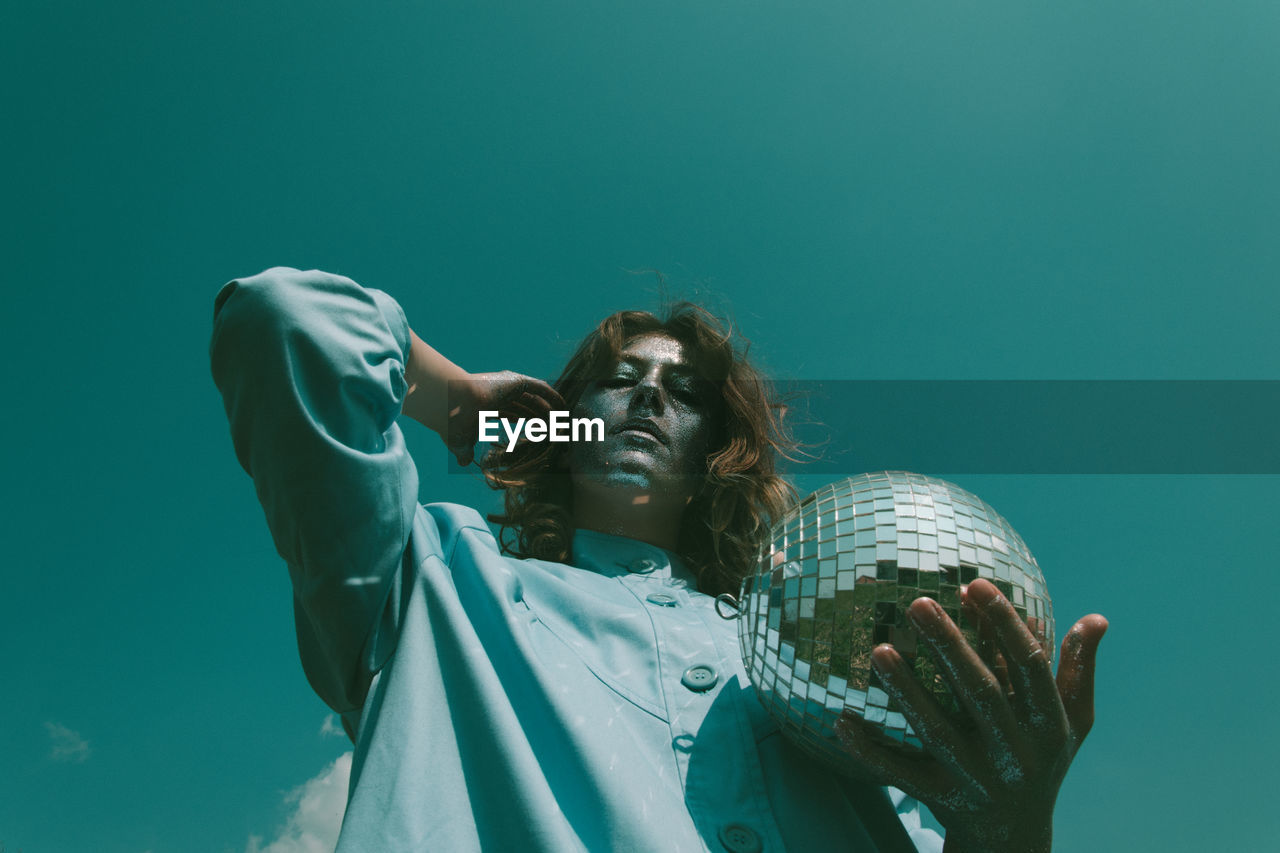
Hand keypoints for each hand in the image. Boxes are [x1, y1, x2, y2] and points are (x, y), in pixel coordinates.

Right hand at [439, 371, 565, 465]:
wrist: (453, 405)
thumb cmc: (453, 423)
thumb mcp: (460, 441)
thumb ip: (465, 450)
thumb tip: (463, 462)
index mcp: (486, 404)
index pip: (509, 412)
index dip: (521, 420)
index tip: (534, 432)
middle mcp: (498, 392)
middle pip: (525, 406)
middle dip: (538, 418)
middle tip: (553, 432)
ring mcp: (508, 385)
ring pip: (535, 399)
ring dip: (548, 410)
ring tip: (562, 423)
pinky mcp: (517, 380)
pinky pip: (541, 389)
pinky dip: (553, 397)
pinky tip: (564, 407)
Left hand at [834, 579, 1106, 851]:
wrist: (1016, 838)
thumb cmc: (1043, 761)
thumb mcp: (1072, 723)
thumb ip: (1078, 670)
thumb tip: (1097, 619)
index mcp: (1048, 726)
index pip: (1028, 668)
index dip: (1004, 625)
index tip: (976, 585)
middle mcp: (1014, 752)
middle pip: (979, 692)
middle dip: (950, 646)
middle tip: (918, 603)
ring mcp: (976, 776)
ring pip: (937, 730)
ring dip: (908, 690)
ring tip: (880, 650)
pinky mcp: (940, 797)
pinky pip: (900, 773)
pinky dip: (870, 750)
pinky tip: (842, 720)